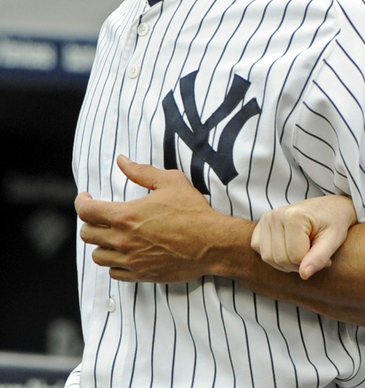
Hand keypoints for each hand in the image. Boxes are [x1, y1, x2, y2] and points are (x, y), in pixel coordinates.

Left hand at [75, 155, 233, 282]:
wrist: (211, 243)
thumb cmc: (193, 212)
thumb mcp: (171, 182)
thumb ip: (142, 171)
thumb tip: (122, 161)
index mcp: (126, 215)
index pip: (87, 211)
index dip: (81, 202)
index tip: (85, 197)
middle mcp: (122, 240)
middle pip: (87, 234)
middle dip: (90, 222)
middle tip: (101, 216)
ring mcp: (130, 260)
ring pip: (97, 256)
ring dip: (101, 244)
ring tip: (112, 236)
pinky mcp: (140, 274)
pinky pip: (113, 272)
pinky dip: (114, 263)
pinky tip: (125, 253)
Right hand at [251, 195, 356, 279]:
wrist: (331, 207)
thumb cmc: (335, 222)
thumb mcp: (334, 240)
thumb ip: (319, 258)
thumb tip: (304, 275)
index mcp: (294, 216)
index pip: (295, 257)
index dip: (310, 262)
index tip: (324, 253)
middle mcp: (276, 215)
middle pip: (279, 259)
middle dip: (298, 264)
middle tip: (314, 254)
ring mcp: (266, 219)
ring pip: (268, 258)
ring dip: (286, 262)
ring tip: (304, 251)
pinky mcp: (261, 224)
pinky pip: (259, 250)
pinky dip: (274, 255)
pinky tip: (289, 247)